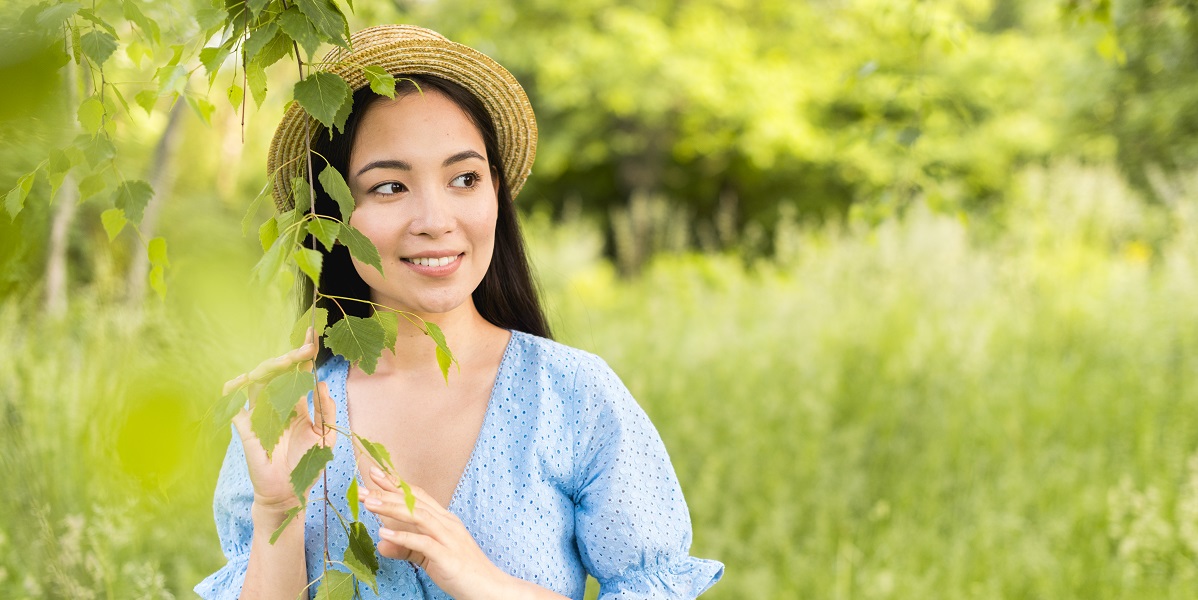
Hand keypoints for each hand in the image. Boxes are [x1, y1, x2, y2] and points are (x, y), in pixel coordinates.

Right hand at [225, 328, 336, 515]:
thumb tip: (322, 383)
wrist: (289, 493)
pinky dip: (234, 389)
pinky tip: (243, 380)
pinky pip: (235, 404)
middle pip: (279, 372)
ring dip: (270, 368)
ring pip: (258, 381)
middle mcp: (277, 404)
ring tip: (286, 361)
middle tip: (307, 348)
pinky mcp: (245, 427)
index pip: (300, 373)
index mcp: (298, 404)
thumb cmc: (307, 465)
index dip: (305, 354)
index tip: (313, 334)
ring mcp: (260, 414)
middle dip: (292, 357)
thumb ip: (326, 411)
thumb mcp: (325, 436)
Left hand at [360, 467, 509, 598]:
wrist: (489, 588)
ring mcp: (448, 538)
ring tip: (369, 503)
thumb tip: (381, 544)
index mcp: (445, 520)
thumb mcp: (429, 557)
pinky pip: (423, 543)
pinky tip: (384, 534)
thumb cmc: (461, 571)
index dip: (396, 484)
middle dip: (387, 492)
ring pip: (417, 516)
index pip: (417, 496)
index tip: (375, 473)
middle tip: (362, 487)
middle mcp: (447, 523)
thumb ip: (406, 548)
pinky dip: (403, 537)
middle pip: (414, 502)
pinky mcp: (447, 557)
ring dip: (392, 508)